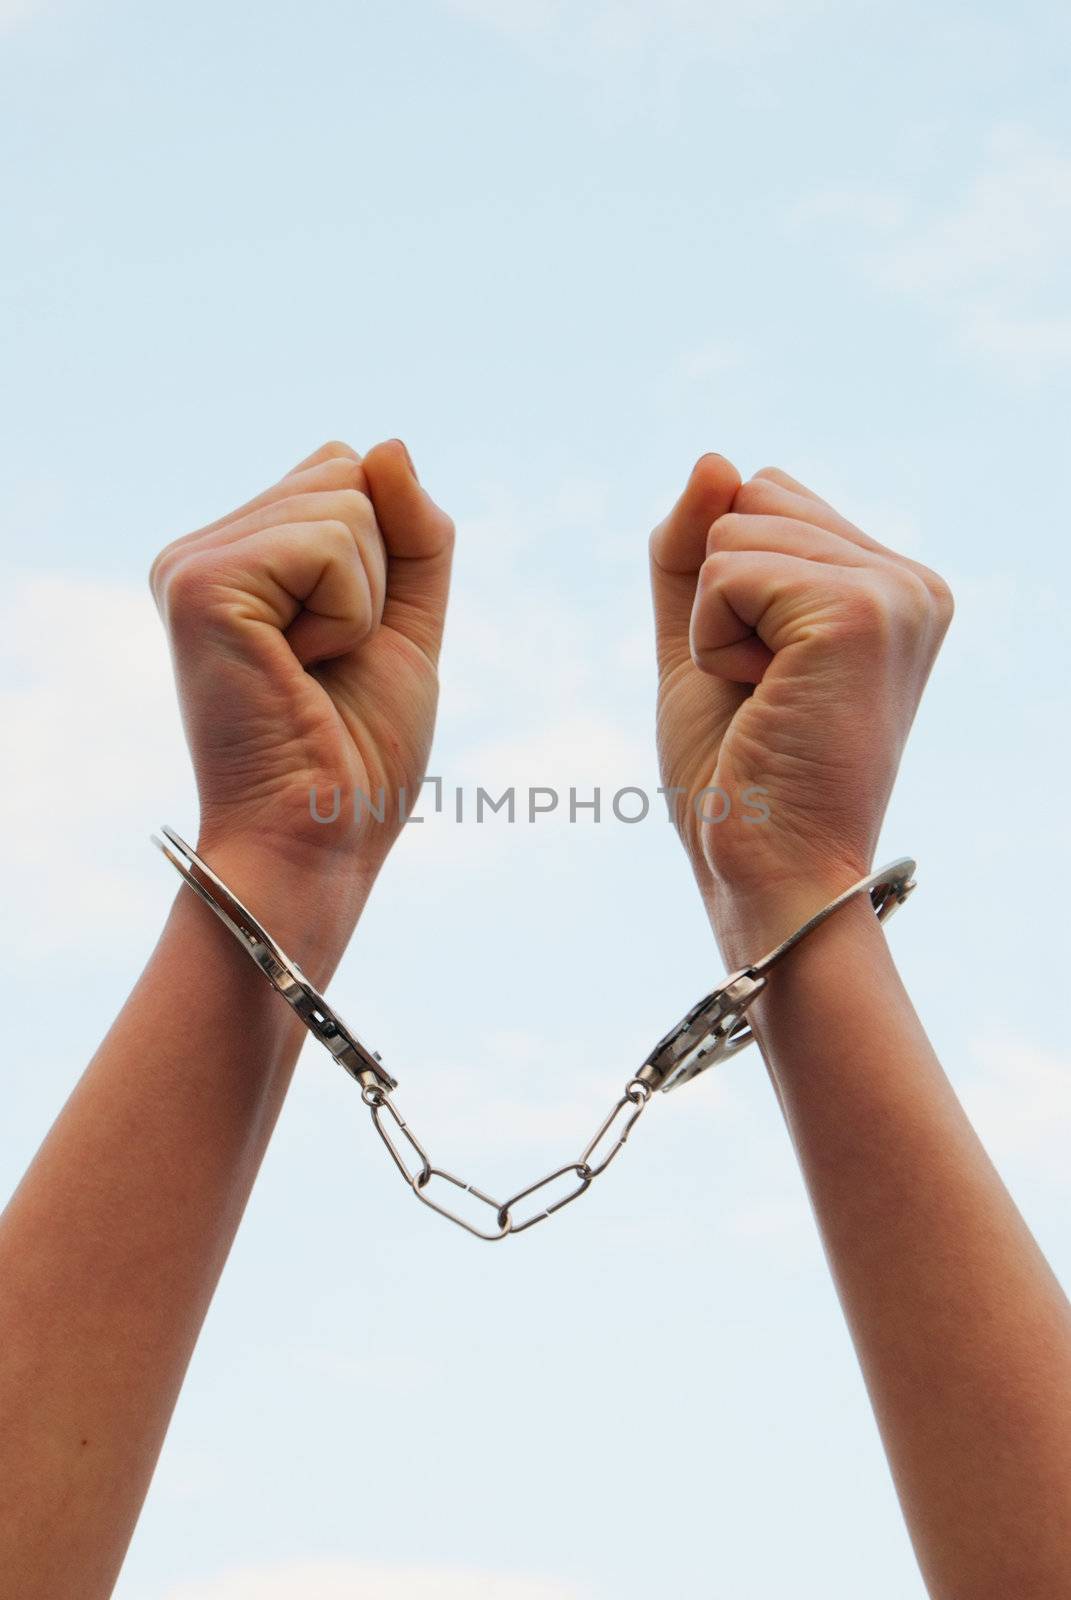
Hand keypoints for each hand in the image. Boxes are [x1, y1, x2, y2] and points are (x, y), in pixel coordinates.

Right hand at [150, 439, 453, 915]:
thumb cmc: (359, 750)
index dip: (384, 556)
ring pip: (347, 504)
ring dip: (364, 603)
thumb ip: (413, 533)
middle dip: (377, 573)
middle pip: (347, 473)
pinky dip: (349, 614)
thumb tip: (388, 445)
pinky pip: (331, 543)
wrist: (322, 836)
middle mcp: (203, 550)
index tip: (344, 644)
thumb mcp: (406, 623)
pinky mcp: (200, 584)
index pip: (346, 471)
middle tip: (328, 660)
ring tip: (311, 669)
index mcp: (240, 556)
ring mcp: (193, 563)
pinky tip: (300, 667)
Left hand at [650, 454, 952, 946]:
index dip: (724, 584)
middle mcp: (910, 580)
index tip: (766, 676)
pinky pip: (727, 571)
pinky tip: (764, 699)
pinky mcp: (862, 610)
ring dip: (714, 625)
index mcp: (890, 584)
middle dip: (717, 597)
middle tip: (764, 692)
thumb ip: (694, 552)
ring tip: (768, 699)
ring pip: (733, 530)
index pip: (763, 497)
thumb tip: (715, 457)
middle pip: (748, 498)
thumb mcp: (700, 643)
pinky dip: (713, 641)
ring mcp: (895, 591)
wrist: (768, 871)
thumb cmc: (740, 777)